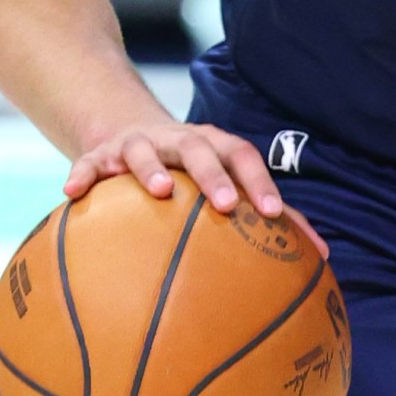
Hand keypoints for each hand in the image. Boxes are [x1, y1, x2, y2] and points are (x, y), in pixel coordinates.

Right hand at [63, 120, 326, 256]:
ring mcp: (139, 144)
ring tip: (158, 191)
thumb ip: (266, 220)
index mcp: (214, 147)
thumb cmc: (191, 176)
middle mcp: (179, 139)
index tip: (275, 214)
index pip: (244, 156)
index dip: (260, 182)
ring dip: (152, 167)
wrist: (131, 134)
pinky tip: (71, 195)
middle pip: (200, 148)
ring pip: (145, 149)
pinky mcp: (101, 153)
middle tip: (226, 205)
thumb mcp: (225, 188)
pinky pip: (89, 163)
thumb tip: (324, 261)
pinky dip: (82, 175)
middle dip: (214, 174)